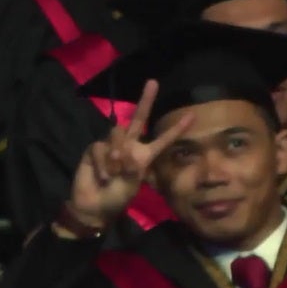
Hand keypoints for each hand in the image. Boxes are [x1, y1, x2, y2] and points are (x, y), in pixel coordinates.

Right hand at [67, 80, 193, 227]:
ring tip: (112, 175)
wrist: (94, 205)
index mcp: (144, 155)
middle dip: (146, 100)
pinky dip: (102, 164)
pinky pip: (101, 148)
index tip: (192, 116)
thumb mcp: (130, 185)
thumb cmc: (117, 197)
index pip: (163, 140)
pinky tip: (102, 176)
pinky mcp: (96, 148)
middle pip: (138, 118)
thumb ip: (129, 167)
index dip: (176, 129)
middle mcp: (130, 146)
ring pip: (117, 133)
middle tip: (153, 82)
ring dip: (115, 156)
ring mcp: (112, 145)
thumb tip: (119, 151)